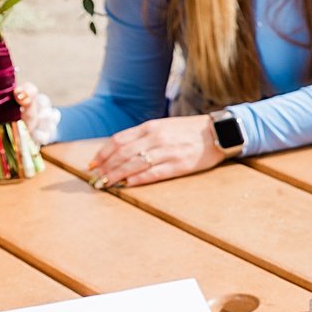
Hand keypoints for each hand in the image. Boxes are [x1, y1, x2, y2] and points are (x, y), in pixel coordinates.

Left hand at [86, 115, 223, 186]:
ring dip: (116, 176)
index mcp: (151, 127)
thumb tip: (120, 151)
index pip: (119, 140)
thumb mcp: (163, 126)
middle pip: (122, 154)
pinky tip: (126, 185)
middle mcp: (156, 138)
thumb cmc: (188, 131)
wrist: (219, 133)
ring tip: (105, 183)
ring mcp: (167, 152)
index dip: (102, 154)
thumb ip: (143, 136)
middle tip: (95, 178)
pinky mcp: (179, 165)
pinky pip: (152, 174)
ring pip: (133, 165)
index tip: (92, 164)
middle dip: (105, 167)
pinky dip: (136, 180)